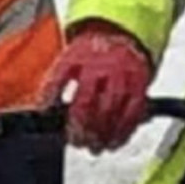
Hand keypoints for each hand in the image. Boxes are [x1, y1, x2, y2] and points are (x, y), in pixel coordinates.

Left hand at [39, 24, 152, 152]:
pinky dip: (124, 132)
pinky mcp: (141, 84)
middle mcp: (104, 65)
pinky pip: (134, 113)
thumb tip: (43, 108)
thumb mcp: (68, 60)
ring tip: (95, 148)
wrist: (121, 35)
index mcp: (81, 57)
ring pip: (113, 110)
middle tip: (77, 142)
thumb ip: (54, 83)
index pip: (65, 82)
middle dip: (83, 128)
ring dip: (103, 134)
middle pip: (91, 103)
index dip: (60, 107)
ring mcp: (124, 75)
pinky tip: (114, 143)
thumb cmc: (90, 54)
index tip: (55, 123)